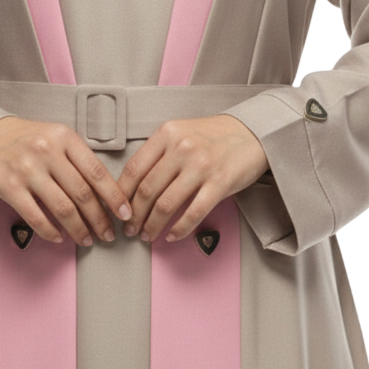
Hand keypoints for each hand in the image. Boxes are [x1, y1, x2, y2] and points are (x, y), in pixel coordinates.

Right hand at [0, 116, 132, 245]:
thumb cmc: (25, 139)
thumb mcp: (55, 137)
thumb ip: (77, 158)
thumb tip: (105, 192)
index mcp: (64, 137)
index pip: (97, 171)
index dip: (114, 196)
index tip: (125, 213)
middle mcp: (47, 151)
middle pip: (83, 193)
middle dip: (100, 219)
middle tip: (108, 234)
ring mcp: (27, 169)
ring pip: (63, 207)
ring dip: (79, 229)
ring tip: (87, 239)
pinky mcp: (9, 186)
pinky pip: (36, 216)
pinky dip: (50, 231)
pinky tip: (59, 237)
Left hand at [115, 114, 269, 243]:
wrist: (252, 132)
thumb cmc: (213, 136)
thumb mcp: (180, 132)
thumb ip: (158, 153)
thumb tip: (132, 186)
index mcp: (167, 134)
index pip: (134, 169)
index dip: (121, 195)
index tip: (116, 210)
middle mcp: (181, 148)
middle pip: (147, 190)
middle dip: (134, 216)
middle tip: (129, 229)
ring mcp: (201, 166)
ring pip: (166, 204)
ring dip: (152, 225)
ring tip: (147, 235)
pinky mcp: (220, 183)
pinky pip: (193, 213)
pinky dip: (179, 229)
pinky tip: (172, 236)